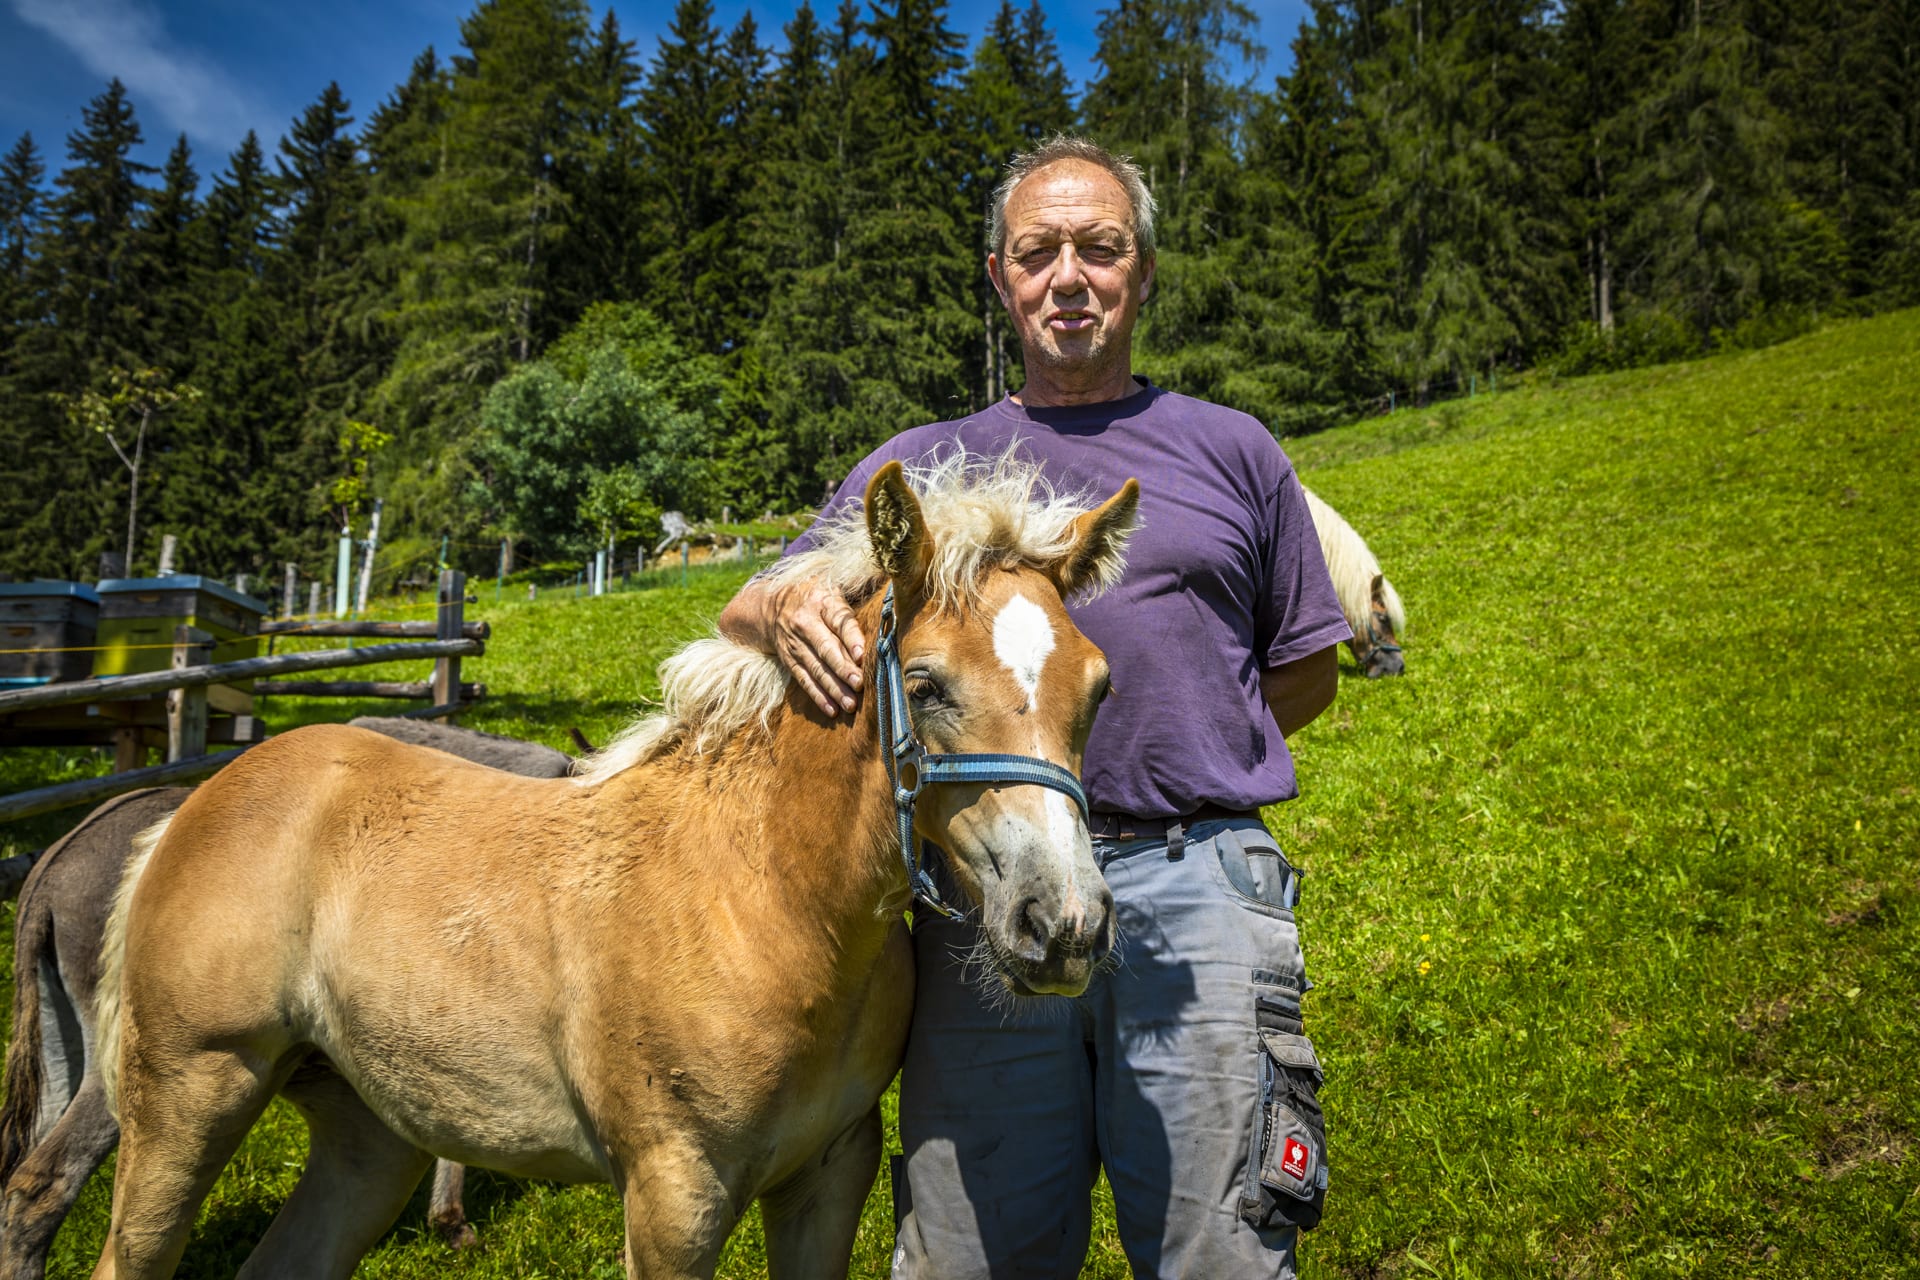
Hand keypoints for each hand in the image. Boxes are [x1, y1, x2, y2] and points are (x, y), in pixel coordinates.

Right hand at [768, 579, 865, 716]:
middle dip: (843, 669)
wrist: (771, 607)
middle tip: (860, 684)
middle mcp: (805, 623)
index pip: (839, 621)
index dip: (851, 639)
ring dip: (834, 689)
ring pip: (817, 669)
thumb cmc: (816, 600)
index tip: (862, 656)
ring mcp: (795, 644)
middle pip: (826, 648)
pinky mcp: (789, 661)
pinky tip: (832, 709)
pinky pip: (804, 680)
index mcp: (822, 602)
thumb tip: (885, 625)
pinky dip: (818, 696)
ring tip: (851, 704)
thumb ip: (853, 607)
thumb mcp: (831, 591)